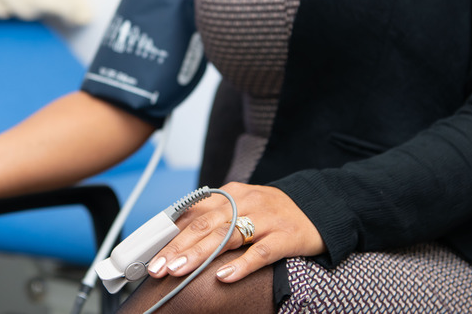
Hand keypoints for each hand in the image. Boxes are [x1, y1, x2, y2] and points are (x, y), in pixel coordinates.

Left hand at [146, 182, 325, 282]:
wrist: (321, 208)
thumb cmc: (273, 213)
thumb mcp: (242, 207)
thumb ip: (214, 219)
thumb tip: (176, 239)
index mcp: (231, 195)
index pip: (194, 213)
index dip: (170, 234)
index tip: (150, 253)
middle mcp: (246, 202)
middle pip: (205, 225)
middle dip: (177, 247)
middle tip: (156, 267)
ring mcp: (267, 218)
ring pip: (227, 236)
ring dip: (199, 254)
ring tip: (177, 269)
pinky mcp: (287, 236)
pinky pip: (261, 251)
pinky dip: (241, 264)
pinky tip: (224, 276)